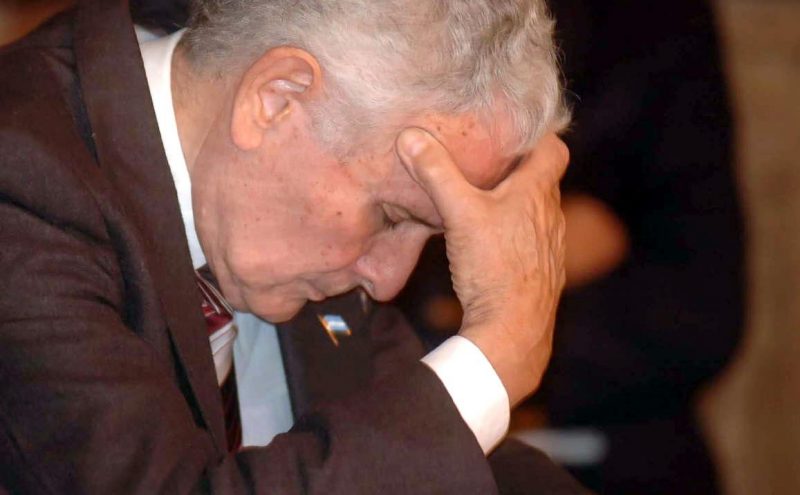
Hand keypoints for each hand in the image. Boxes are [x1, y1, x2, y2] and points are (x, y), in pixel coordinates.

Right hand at [396, 130, 568, 405]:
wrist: (513, 329)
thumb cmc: (494, 266)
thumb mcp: (459, 213)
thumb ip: (436, 173)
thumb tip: (411, 137)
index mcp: (538, 192)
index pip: (554, 149)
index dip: (537, 135)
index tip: (512, 128)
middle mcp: (551, 215)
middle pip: (541, 179)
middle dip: (515, 168)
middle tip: (485, 159)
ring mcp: (549, 245)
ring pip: (534, 211)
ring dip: (513, 202)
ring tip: (482, 197)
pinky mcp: (540, 270)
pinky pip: (529, 239)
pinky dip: (511, 231)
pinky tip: (487, 241)